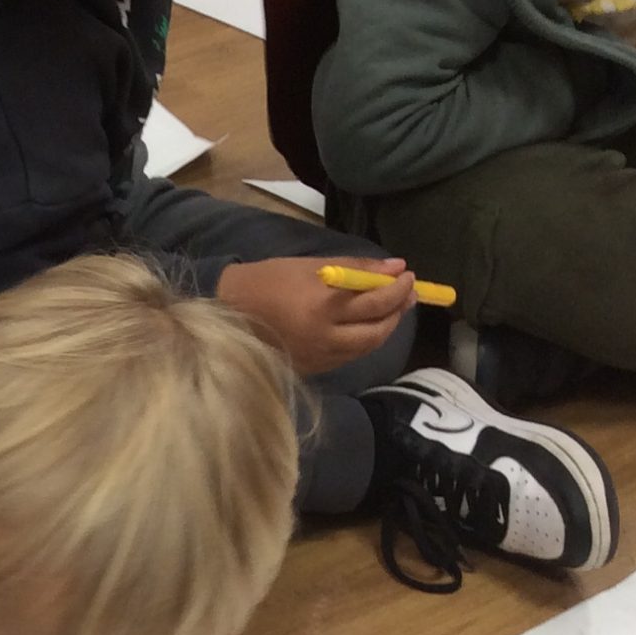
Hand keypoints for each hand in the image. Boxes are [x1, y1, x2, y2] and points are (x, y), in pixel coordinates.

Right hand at [217, 255, 413, 376]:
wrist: (228, 312)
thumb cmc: (269, 281)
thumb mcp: (313, 265)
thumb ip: (357, 268)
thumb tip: (397, 268)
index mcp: (322, 306)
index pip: (376, 301)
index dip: (398, 288)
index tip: (407, 275)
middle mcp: (323, 336)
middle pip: (378, 329)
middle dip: (398, 310)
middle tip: (406, 293)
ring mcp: (318, 357)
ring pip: (367, 347)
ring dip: (385, 328)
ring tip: (391, 309)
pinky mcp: (312, 369)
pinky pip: (349, 356)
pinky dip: (364, 341)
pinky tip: (366, 326)